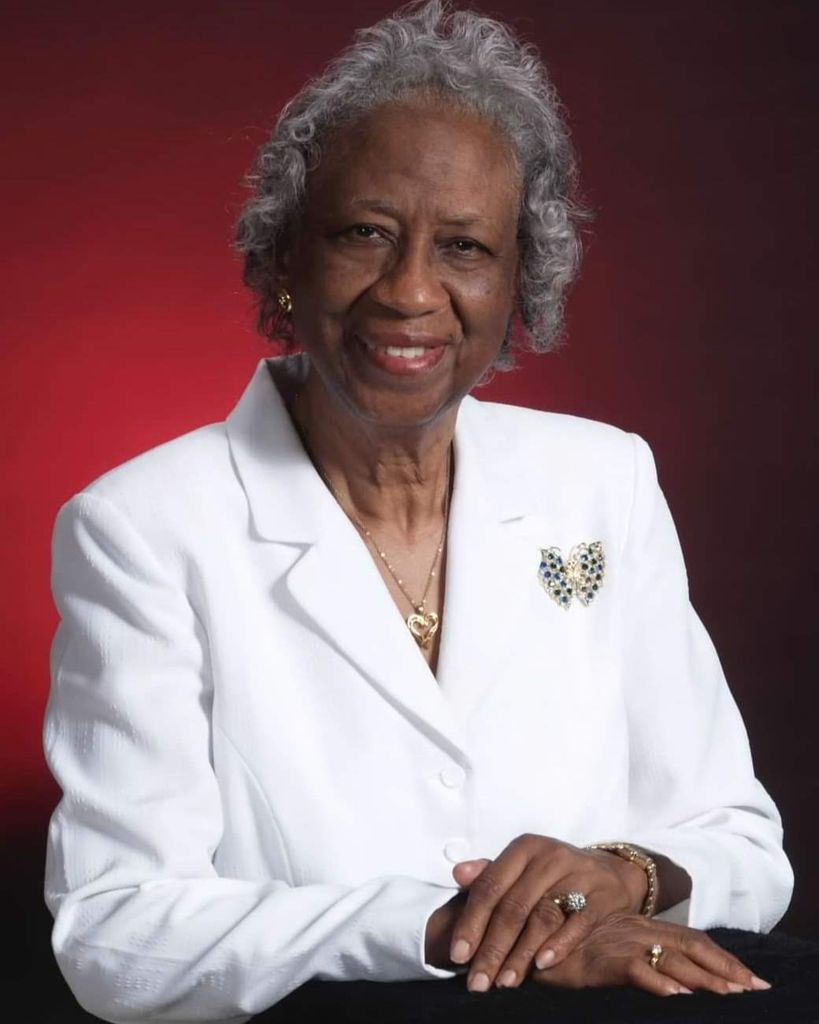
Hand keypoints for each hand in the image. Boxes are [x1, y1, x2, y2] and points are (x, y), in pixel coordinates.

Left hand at [447, 833, 648, 990]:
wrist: (608, 871)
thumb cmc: (552, 873)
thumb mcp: (521, 867)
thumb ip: (489, 874)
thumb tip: (457, 874)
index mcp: (523, 849)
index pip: (490, 887)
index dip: (472, 922)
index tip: (458, 955)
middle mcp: (549, 857)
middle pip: (514, 907)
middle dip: (492, 948)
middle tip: (478, 981)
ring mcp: (577, 874)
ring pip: (543, 917)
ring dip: (521, 954)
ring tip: (504, 982)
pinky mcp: (601, 894)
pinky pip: (578, 922)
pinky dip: (559, 944)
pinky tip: (542, 965)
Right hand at [531, 912, 771, 995]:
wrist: (528, 938)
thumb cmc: (564, 947)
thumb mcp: (604, 949)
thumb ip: (634, 957)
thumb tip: (671, 978)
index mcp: (639, 928)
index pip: (689, 939)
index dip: (720, 957)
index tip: (750, 978)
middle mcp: (635, 932)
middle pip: (689, 947)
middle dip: (725, 968)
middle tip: (756, 988)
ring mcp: (620, 944)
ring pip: (671, 959)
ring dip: (703, 979)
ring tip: (731, 995)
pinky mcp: (602, 961)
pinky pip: (636, 971)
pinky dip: (658, 983)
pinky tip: (678, 998)